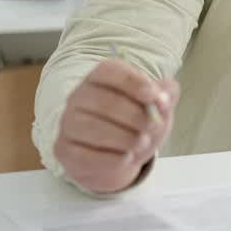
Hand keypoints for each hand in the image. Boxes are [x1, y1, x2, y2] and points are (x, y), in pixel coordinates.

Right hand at [54, 57, 180, 193]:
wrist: (115, 155)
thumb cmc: (135, 122)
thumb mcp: (154, 105)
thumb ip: (165, 94)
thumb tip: (165, 96)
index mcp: (99, 78)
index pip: (109, 71)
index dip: (133, 82)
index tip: (154, 96)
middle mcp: (78, 97)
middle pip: (103, 101)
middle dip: (134, 116)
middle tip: (153, 126)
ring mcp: (68, 123)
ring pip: (92, 128)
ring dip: (124, 137)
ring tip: (143, 143)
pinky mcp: (65, 149)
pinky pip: (84, 154)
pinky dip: (110, 158)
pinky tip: (126, 157)